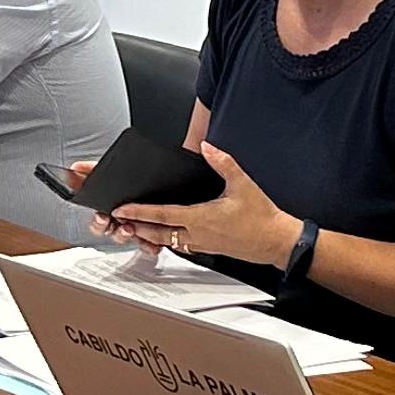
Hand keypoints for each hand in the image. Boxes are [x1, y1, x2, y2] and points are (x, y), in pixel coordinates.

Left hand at [99, 139, 287, 266]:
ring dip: (149, 235)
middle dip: (135, 227)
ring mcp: (202, 244)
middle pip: (157, 233)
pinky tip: (164, 234)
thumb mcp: (242, 184)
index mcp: (200, 219)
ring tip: (134, 228)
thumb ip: (223, 162)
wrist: (276, 241)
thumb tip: (207, 147)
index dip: (138, 211)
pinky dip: (166, 240)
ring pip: (167, 241)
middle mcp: (197, 235)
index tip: (122, 208)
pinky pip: (180, 245)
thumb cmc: (262, 217)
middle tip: (118, 222)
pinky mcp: (208, 248)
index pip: (161, 215)